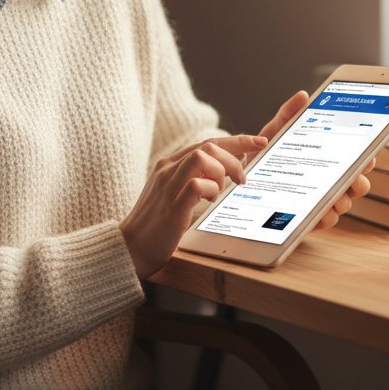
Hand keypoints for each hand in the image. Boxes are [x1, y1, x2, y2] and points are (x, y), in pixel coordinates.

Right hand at [121, 134, 267, 279]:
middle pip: (209, 144)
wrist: (130, 248)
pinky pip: (199, 184)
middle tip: (243, 178)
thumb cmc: (157, 224)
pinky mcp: (172, 204)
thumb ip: (198, 178)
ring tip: (222, 191)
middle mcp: (168, 168)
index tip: (259, 142)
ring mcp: (168, 184)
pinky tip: (210, 201)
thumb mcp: (177, 194)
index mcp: (169, 164)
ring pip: (203, 157)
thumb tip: (232, 166)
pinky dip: (212, 190)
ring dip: (222, 171)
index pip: (208, 142)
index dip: (236, 141)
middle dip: (236, 155)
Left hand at [257, 89, 373, 231]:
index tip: (366, 156)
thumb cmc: (267, 150)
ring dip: (341, 201)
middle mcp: (331, 179)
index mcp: (329, 157)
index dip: (367, 157)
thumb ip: (289, 112)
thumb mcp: (276, 129)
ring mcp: (323, 199)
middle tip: (349, 179)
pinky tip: (319, 212)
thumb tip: (303, 96)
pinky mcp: (311, 216)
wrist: (243, 173)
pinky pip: (327, 220)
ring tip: (331, 197)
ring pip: (345, 204)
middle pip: (359, 184)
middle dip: (357, 182)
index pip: (357, 158)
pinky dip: (325, 217)